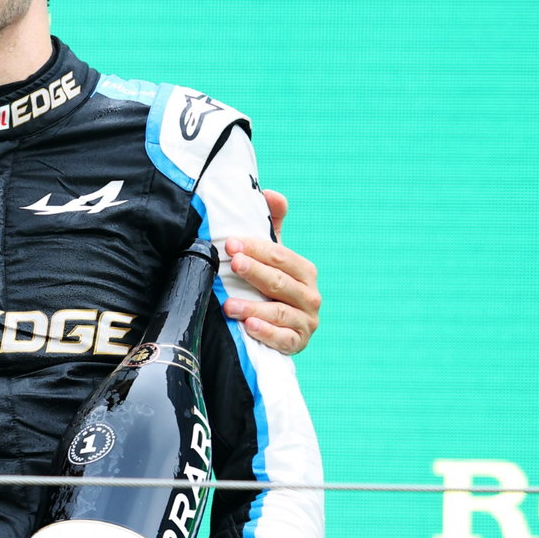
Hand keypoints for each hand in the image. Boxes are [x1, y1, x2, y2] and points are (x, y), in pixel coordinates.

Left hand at [223, 190, 320, 354]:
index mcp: (304, 271)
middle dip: (254, 272)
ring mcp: (305, 322)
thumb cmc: (269, 284)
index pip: (281, 257)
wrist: (273, 326)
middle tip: (232, 263)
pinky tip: (249, 327)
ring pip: (280, 313)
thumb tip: (271, 193)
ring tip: (228, 305)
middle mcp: (310, 296)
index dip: (256, 249)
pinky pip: (284, 340)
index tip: (231, 244)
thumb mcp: (272, 257)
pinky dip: (267, 334)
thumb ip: (271, 225)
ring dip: (253, 308)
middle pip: (280, 283)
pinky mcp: (297, 344)